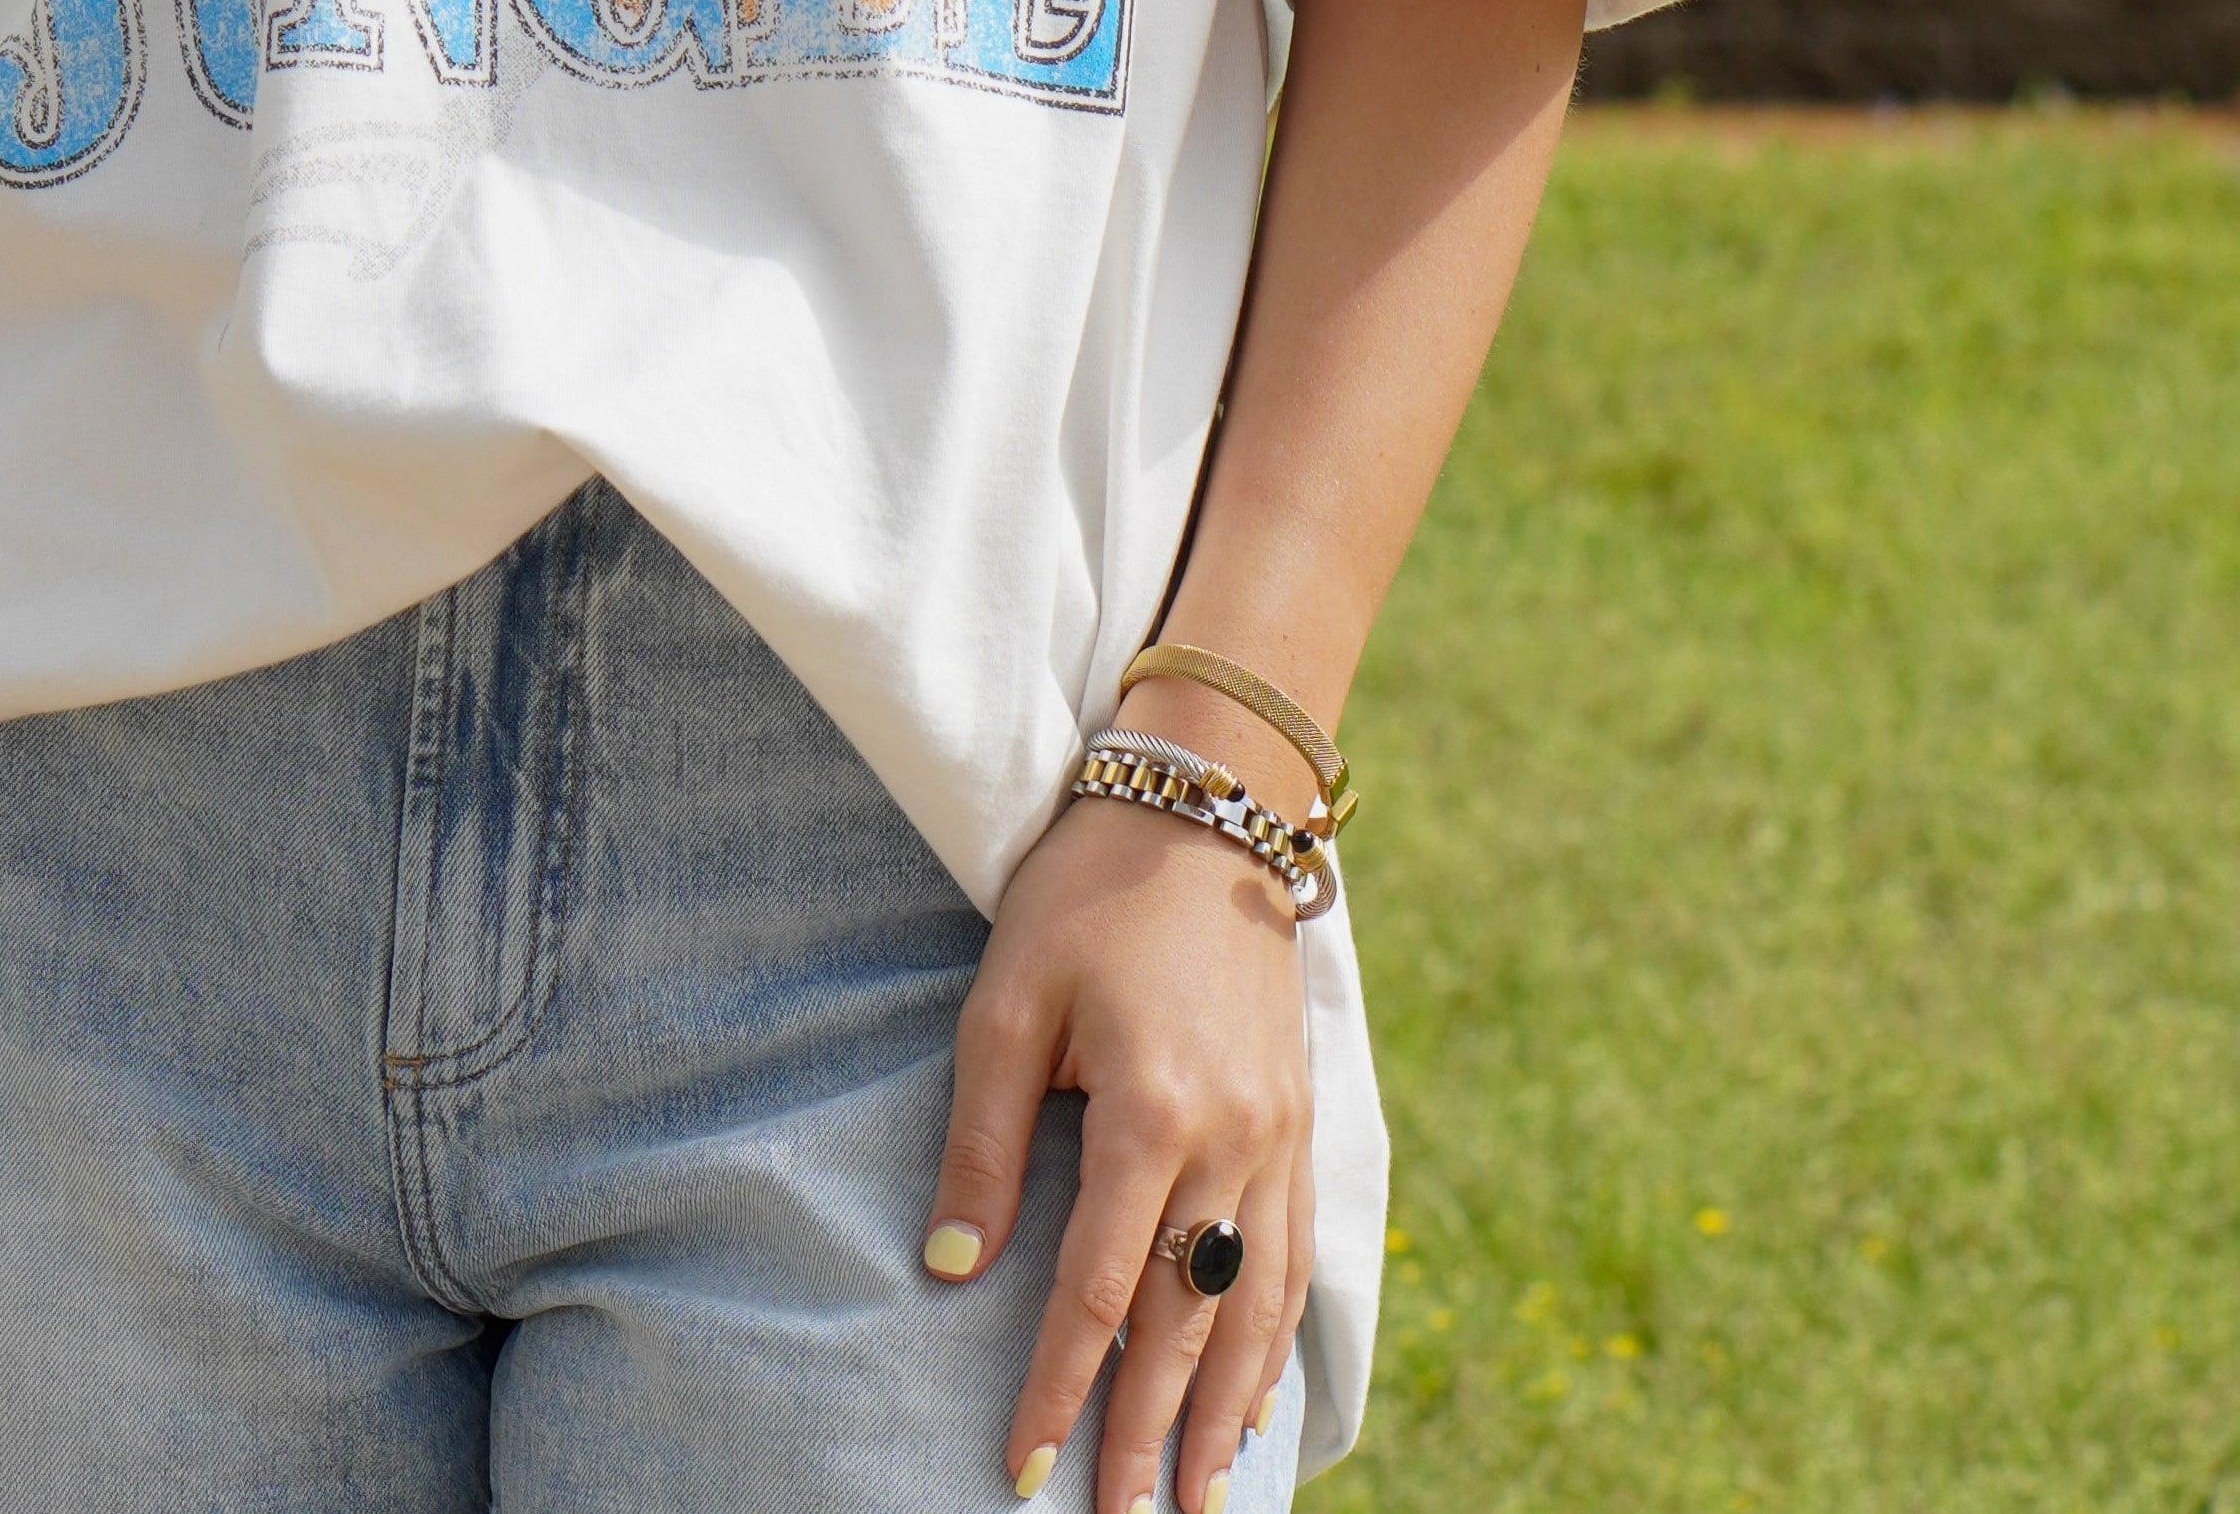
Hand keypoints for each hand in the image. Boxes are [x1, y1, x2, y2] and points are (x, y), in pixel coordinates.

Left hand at [925, 792, 1312, 1513]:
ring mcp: (1279, 1138)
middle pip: (1185, 1324)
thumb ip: (984, 1143)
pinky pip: (1294, 1260)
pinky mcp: (1300, 1122)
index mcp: (1152, 1114)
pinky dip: (1276, 1340)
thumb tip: (951, 1270)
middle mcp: (1231, 1144)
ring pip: (1253, 1309)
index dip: (1060, 1388)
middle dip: (1152, 1436)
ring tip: (1201, 1500)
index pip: (1098, 1292)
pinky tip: (1257, 1394)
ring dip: (1226, 1414)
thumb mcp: (1007, 1001)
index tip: (1023, 1464)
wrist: (1207, 808)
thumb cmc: (1087, 895)